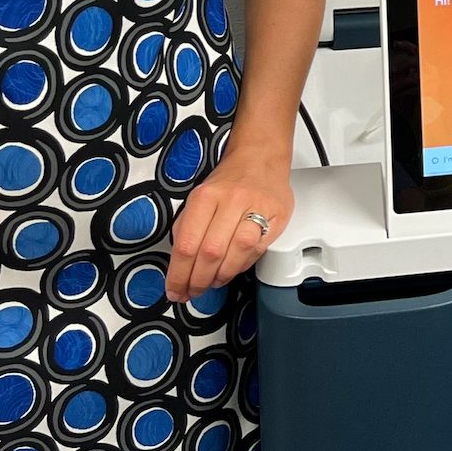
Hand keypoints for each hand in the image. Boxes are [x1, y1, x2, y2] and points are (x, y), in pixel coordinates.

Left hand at [167, 150, 293, 301]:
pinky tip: (231, 269)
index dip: (178, 274)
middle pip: (211, 252)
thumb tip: (179, 266)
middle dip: (198, 280)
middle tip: (192, 291)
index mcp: (206, 196)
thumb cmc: (228, 181)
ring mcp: (256, 207)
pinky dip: (241, 266)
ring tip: (212, 283)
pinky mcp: (276, 216)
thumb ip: (187, 228)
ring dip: (221, 276)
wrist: (260, 159)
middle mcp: (231, 200)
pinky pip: (257, 250)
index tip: (174, 289)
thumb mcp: (199, 197)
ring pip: (237, 253)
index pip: (186, 244)